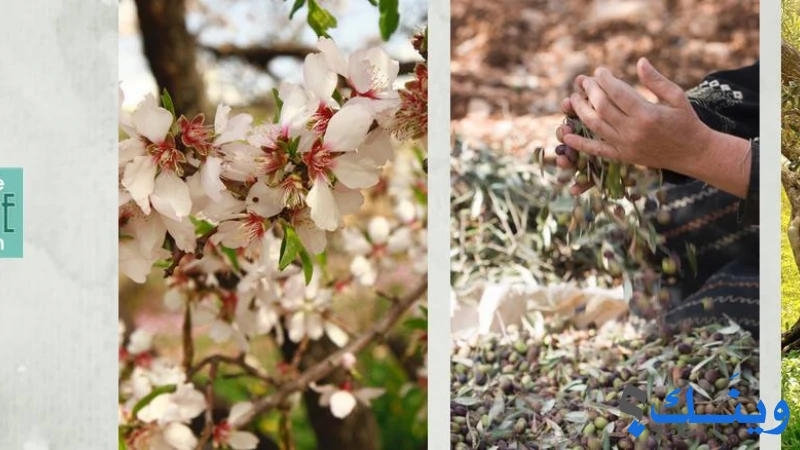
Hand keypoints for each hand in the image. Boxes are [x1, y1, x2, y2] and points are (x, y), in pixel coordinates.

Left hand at [556, 58, 751, 197]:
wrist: (693, 153)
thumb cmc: (686, 121)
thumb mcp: (676, 97)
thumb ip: (656, 80)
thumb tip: (639, 61)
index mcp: (647, 114)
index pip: (617, 92)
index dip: (604, 79)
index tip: (599, 71)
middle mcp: (633, 131)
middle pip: (602, 107)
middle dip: (590, 91)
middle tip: (583, 81)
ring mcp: (626, 145)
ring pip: (595, 125)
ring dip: (581, 110)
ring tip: (572, 98)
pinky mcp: (622, 157)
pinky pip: (596, 150)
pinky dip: (580, 143)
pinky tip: (566, 135)